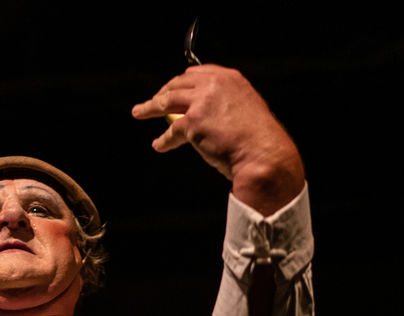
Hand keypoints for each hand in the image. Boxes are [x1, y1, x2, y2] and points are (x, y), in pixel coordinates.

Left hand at [132, 65, 304, 214]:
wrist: (263, 155)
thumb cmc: (259, 140)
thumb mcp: (247, 110)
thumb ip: (228, 105)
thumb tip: (212, 114)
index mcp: (231, 79)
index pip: (199, 73)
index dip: (182, 81)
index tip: (173, 87)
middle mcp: (215, 84)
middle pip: (179, 83)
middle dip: (163, 91)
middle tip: (154, 101)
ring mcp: (202, 102)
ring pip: (167, 100)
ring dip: (151, 107)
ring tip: (140, 112)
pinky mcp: (193, 122)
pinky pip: (171, 131)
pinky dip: (163, 140)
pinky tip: (159, 145)